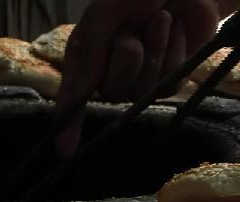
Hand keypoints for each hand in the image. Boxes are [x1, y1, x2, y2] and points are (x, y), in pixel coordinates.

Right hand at [56, 0, 222, 154]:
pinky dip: (174, 51)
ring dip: (154, 50)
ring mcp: (141, 79)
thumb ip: (90, 54)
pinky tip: (175, 30)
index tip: (64, 151)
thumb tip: (79, 95)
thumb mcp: (104, 14)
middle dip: (125, 59)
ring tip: (160, 21)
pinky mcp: (170, 79)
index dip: (69, 125)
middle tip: (131, 29)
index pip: (74, 98)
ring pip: (142, 90)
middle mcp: (110, 73)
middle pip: (113, 93)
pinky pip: (168, 82)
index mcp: (87, 57)